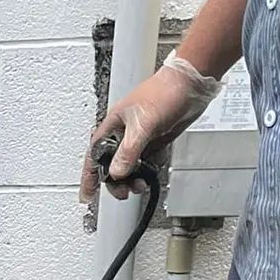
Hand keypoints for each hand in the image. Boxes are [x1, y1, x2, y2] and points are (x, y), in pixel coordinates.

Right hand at [81, 54, 222, 200]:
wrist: (191, 84)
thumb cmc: (164, 92)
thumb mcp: (142, 125)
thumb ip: (129, 151)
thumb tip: (118, 172)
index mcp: (113, 126)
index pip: (94, 155)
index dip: (90, 176)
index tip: (88, 195)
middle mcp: (124, 133)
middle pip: (113, 166)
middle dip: (117, 181)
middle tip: (125, 192)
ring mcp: (140, 138)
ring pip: (131, 166)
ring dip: (135, 178)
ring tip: (141, 184)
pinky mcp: (155, 140)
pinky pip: (148, 162)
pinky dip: (150, 169)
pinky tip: (154, 168)